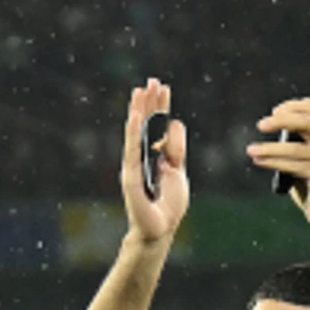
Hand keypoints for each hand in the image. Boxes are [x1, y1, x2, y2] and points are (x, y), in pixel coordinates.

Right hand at [118, 81, 187, 244]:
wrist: (161, 228)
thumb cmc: (169, 203)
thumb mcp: (178, 170)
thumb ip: (176, 147)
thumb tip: (173, 121)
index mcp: (155, 154)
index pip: (157, 124)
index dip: (160, 105)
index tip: (162, 86)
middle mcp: (142, 156)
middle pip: (145, 123)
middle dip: (149, 102)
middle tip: (151, 80)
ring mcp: (134, 164)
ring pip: (136, 132)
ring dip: (138, 111)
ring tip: (140, 91)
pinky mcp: (131, 175)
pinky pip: (132, 150)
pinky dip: (133, 132)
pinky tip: (135, 116)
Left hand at [248, 97, 309, 226]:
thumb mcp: (304, 159)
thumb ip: (293, 143)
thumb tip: (267, 127)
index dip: (293, 106)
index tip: (274, 111)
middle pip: (305, 122)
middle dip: (281, 121)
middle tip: (260, 126)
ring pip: (294, 148)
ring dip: (269, 149)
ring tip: (250, 150)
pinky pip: (293, 166)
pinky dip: (273, 163)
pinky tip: (260, 161)